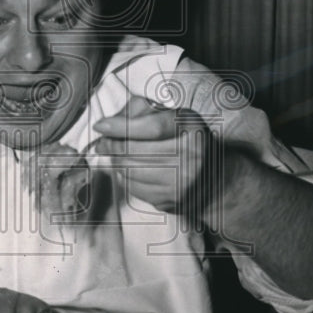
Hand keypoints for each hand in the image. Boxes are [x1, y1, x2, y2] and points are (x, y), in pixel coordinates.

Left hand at [93, 95, 211, 214]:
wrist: (211, 177)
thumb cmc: (184, 140)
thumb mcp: (171, 116)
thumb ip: (141, 112)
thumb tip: (108, 125)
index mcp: (191, 127)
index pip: (152, 127)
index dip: (122, 126)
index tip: (101, 126)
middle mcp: (191, 155)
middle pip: (135, 150)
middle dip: (111, 145)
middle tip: (102, 143)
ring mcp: (182, 182)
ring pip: (130, 170)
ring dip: (116, 162)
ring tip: (115, 155)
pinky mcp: (171, 200)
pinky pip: (134, 188)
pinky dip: (125, 178)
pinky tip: (130, 171)